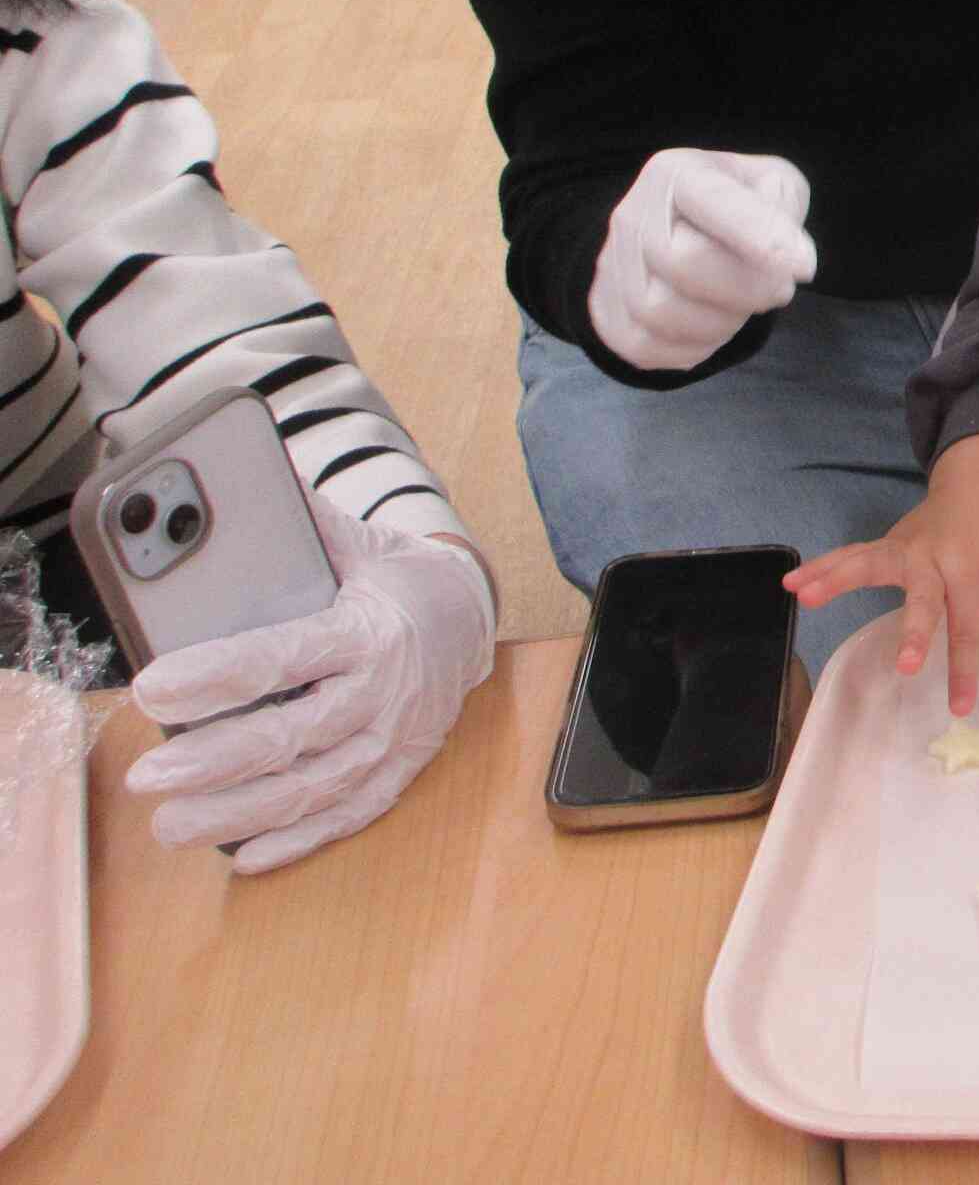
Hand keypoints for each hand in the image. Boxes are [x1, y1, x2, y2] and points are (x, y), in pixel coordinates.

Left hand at [123, 498, 497, 874]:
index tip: (153, 687)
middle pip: (294, 736)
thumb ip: (304, 524)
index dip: (217, 676)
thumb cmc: (399, 581)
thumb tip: (250, 481)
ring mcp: (396, 740)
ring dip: (240, 813)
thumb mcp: (360, 542)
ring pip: (315, 788)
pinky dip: (298, 840)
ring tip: (172, 824)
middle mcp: (385, 692)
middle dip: (215, 760)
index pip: (284, 657)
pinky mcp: (401, 771)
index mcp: (370, 631)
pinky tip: (243, 855)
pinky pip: (349, 816)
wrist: (471, 618)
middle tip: (148, 773)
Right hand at [589, 149, 817, 370]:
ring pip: (664, 314)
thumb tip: (783, 251)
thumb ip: (781, 203)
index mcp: (676, 174)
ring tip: (742, 304)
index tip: (805, 268)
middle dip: (747, 287)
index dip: (762, 237)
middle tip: (778, 288)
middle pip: (686, 263)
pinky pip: (649, 348)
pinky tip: (712, 325)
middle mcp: (634, 215)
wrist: (677, 234)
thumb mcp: (772, 184)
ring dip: (722, 321)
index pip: (716, 204)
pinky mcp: (609, 314)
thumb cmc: (737, 208)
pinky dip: (694, 347)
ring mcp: (613, 266)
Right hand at [782, 436, 978, 715]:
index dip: (963, 670)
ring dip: (835, 579)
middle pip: (921, 599)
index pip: (967, 628)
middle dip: (913, 633)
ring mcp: (905, 548)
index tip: (959, 707)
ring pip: (868, 564)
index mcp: (970, 570)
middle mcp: (933, 559)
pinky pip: (851, 555)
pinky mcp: (888, 544)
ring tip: (802, 596)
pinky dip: (821, 565)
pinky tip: (791, 582)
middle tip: (904, 666)